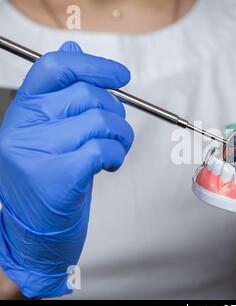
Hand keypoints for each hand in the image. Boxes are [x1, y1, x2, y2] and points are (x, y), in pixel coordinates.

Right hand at [0, 42, 133, 297]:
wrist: (32, 233)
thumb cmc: (47, 181)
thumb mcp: (50, 131)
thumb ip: (61, 93)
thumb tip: (73, 50)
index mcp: (22, 111)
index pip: (55, 68)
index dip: (94, 65)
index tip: (120, 75)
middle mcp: (23, 127)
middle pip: (88, 96)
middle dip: (116, 114)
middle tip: (115, 134)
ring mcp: (36, 152)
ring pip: (101, 122)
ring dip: (120, 137)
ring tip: (112, 152)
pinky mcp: (56, 176)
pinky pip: (103, 148)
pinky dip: (116, 155)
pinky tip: (108, 165)